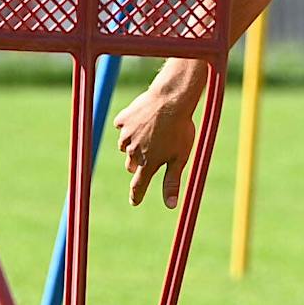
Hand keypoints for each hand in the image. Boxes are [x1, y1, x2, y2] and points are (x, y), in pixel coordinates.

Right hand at [113, 82, 197, 208]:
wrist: (171, 99)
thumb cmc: (180, 129)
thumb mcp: (180, 158)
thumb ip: (172, 182)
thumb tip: (170, 205)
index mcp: (148, 164)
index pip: (138, 186)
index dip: (137, 195)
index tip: (135, 202)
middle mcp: (133, 152)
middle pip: (131, 165)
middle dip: (140, 163)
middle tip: (154, 152)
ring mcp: (126, 135)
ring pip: (126, 146)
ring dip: (135, 143)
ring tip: (152, 131)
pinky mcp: (123, 120)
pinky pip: (123, 126)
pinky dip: (131, 125)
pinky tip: (143, 118)